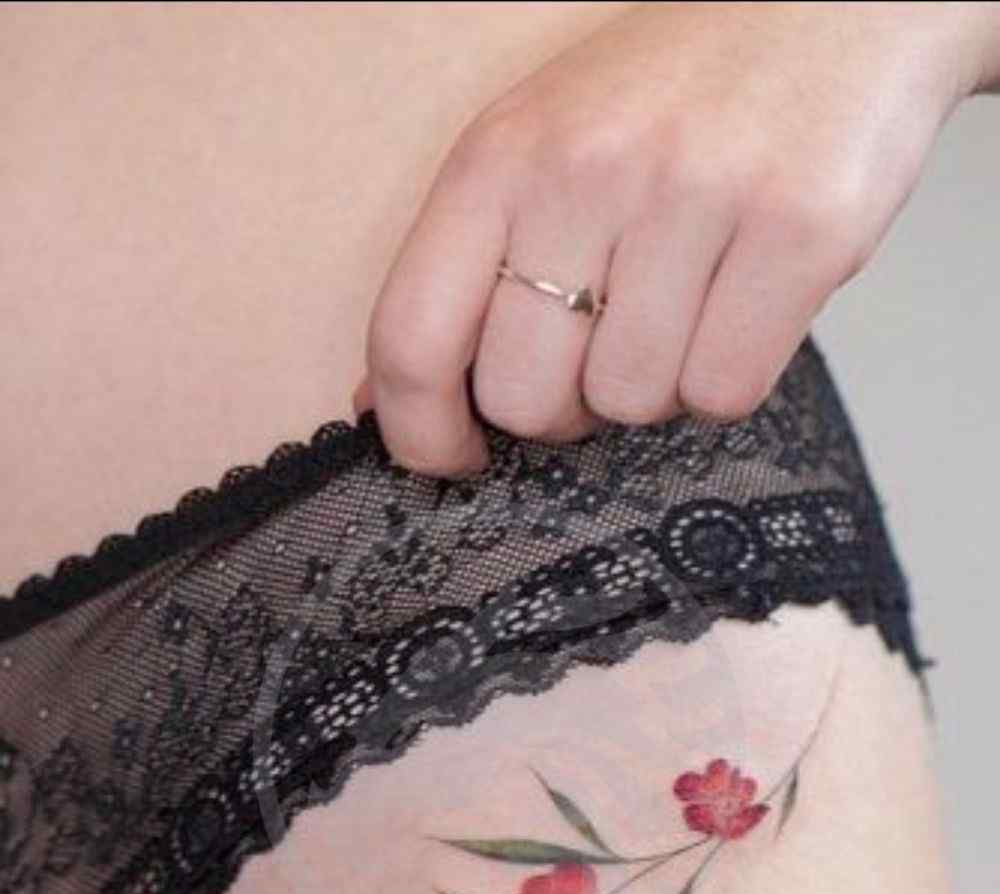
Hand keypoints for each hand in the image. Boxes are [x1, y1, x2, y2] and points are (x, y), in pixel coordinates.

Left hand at [352, 1, 991, 475]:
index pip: (413, 338)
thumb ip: (467, 267)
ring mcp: (697, 195)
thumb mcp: (541, 146)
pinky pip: (724, 392)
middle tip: (605, 348)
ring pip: (630, 404)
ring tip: (685, 307)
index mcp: (502, 153)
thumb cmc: (677, 90)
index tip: (454, 458)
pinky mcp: (800, 228)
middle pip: (526, 399)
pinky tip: (739, 310)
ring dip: (656, 385)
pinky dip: (729, 378)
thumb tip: (385, 403)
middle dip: (564, 407)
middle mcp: (588, 169)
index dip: (422, 432)